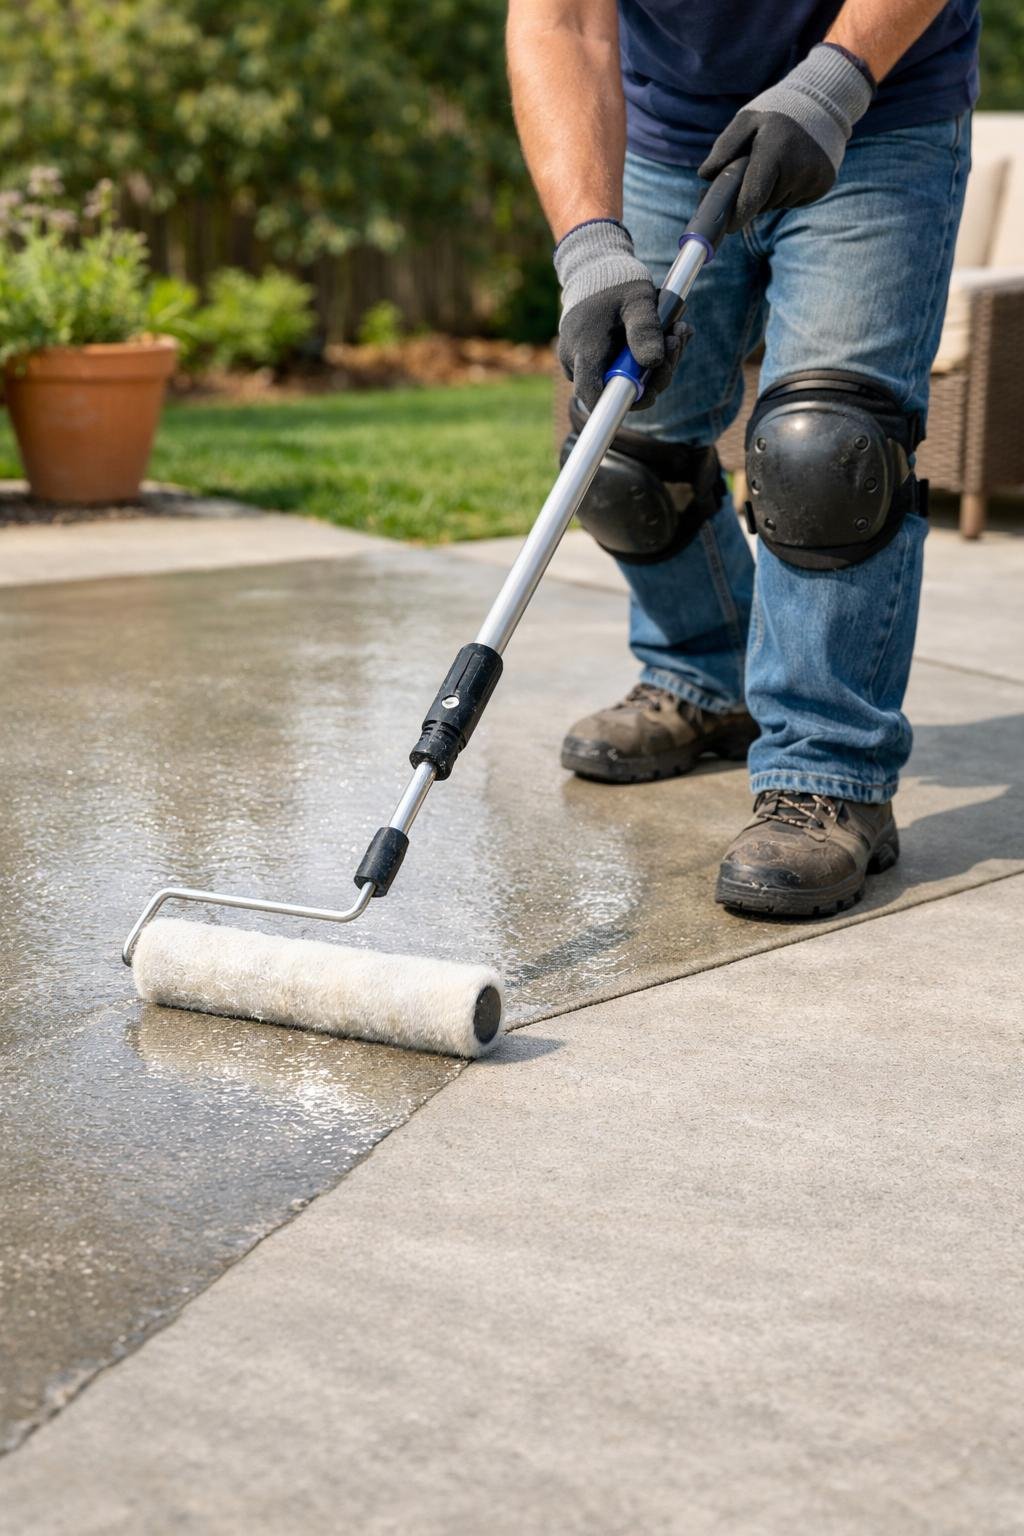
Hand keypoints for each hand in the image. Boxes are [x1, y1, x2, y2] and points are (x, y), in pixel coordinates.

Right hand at [553, 219, 683, 410]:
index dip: (627, 401)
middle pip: (617, 389)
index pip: (596, 397)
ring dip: (654, 364)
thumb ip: (644, 330)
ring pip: (620, 379)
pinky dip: (642, 357)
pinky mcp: (588, 357)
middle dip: (655, 374)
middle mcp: (574, 361)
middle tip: (677, 341)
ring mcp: (578, 360)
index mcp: (584, 350)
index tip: (654, 390)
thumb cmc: (616, 280)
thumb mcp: (638, 299)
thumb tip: (653, 363)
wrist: (595, 265)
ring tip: (676, 331)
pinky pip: (617, 368)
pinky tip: (663, 335)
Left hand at [699, 44, 872, 231]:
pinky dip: (789, 191)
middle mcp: (798, 168)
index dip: (739, 214)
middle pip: (764, 202)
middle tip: (755, 172)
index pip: (754, 196)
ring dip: (772, 192)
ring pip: (779, 203)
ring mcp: (814, 178)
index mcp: (775, 151)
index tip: (729, 226)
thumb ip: (724, 148)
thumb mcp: (746, 121)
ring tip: (778, 164)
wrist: (822, 103)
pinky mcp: (824, 184)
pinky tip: (793, 169)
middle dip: (753, 196)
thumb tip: (705, 176)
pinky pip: (796, 200)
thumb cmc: (775, 113)